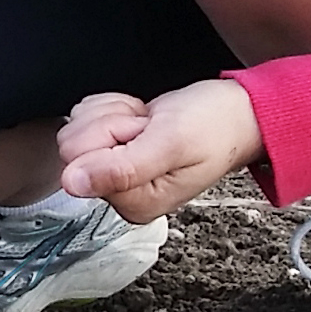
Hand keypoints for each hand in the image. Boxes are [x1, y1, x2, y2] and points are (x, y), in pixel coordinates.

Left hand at [56, 79, 264, 222]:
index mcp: (134, 203)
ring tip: (149, 123)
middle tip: (149, 126)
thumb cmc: (214, 127)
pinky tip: (143, 118)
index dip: (111, 134)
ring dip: (114, 113)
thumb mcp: (171, 144)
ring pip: (78, 127)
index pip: (79, 161)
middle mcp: (119, 194)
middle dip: (111, 122)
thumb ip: (121, 168)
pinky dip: (115, 108)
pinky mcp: (111, 150)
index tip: (144, 132)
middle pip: (73, 145)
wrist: (237, 112)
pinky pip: (87, 117)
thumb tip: (73, 183)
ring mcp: (113, 172)